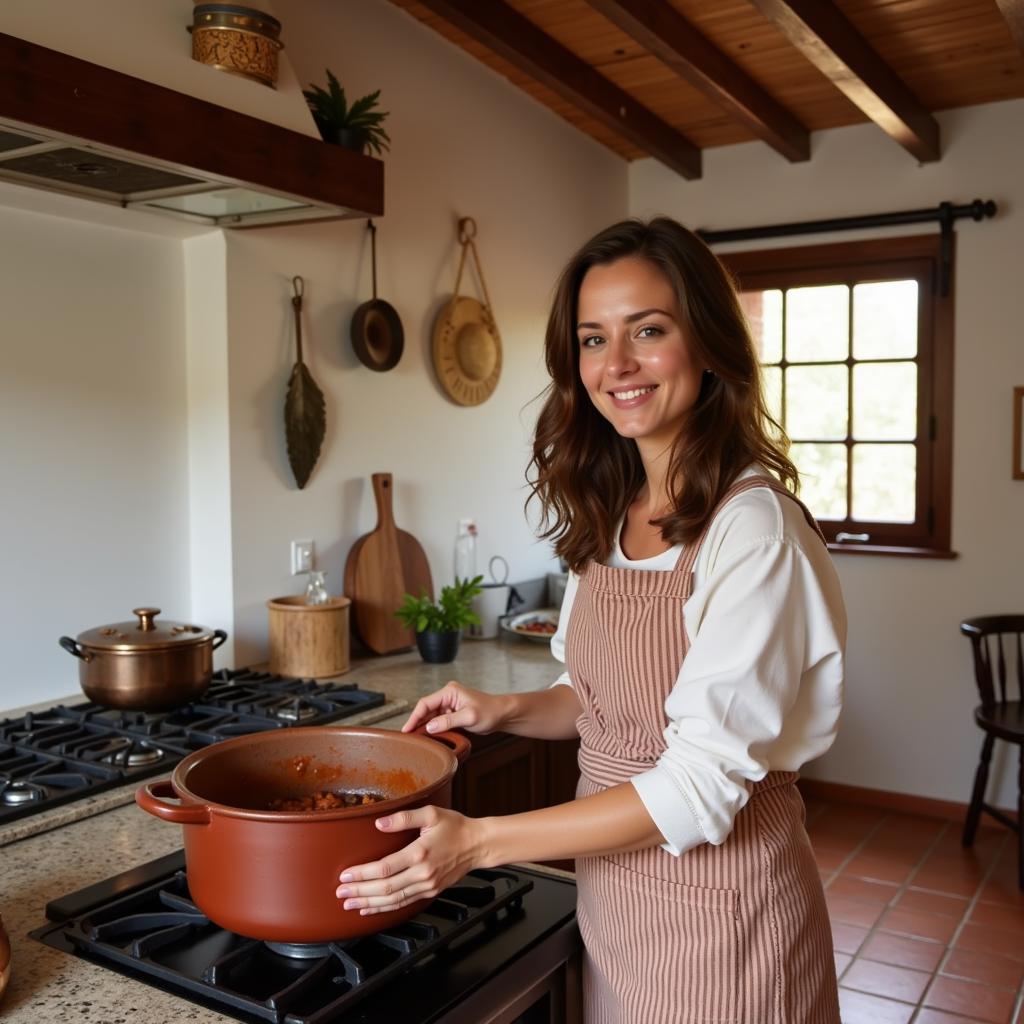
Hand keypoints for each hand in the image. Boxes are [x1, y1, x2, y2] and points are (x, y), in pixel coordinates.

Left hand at [335, 806, 484, 914]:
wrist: (478, 845)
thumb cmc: (455, 826)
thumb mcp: (431, 813)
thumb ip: (403, 817)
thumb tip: (380, 823)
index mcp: (420, 853)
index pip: (385, 868)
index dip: (362, 874)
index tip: (345, 875)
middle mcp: (422, 873)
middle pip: (385, 888)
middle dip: (360, 892)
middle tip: (340, 893)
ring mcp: (426, 886)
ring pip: (393, 900)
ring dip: (369, 903)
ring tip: (349, 904)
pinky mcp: (429, 892)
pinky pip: (403, 903)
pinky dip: (384, 908)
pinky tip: (370, 908)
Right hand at [402, 681, 509, 735]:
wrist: (502, 714)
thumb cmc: (489, 712)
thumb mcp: (469, 717)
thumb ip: (448, 721)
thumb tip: (429, 727)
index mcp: (449, 691)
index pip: (425, 703)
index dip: (414, 717)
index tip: (406, 730)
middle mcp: (447, 696)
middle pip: (426, 709)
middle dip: (417, 723)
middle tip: (408, 738)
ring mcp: (450, 704)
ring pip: (431, 716)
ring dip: (424, 726)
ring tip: (416, 739)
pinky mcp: (453, 713)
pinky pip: (438, 720)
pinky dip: (433, 728)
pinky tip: (428, 737)